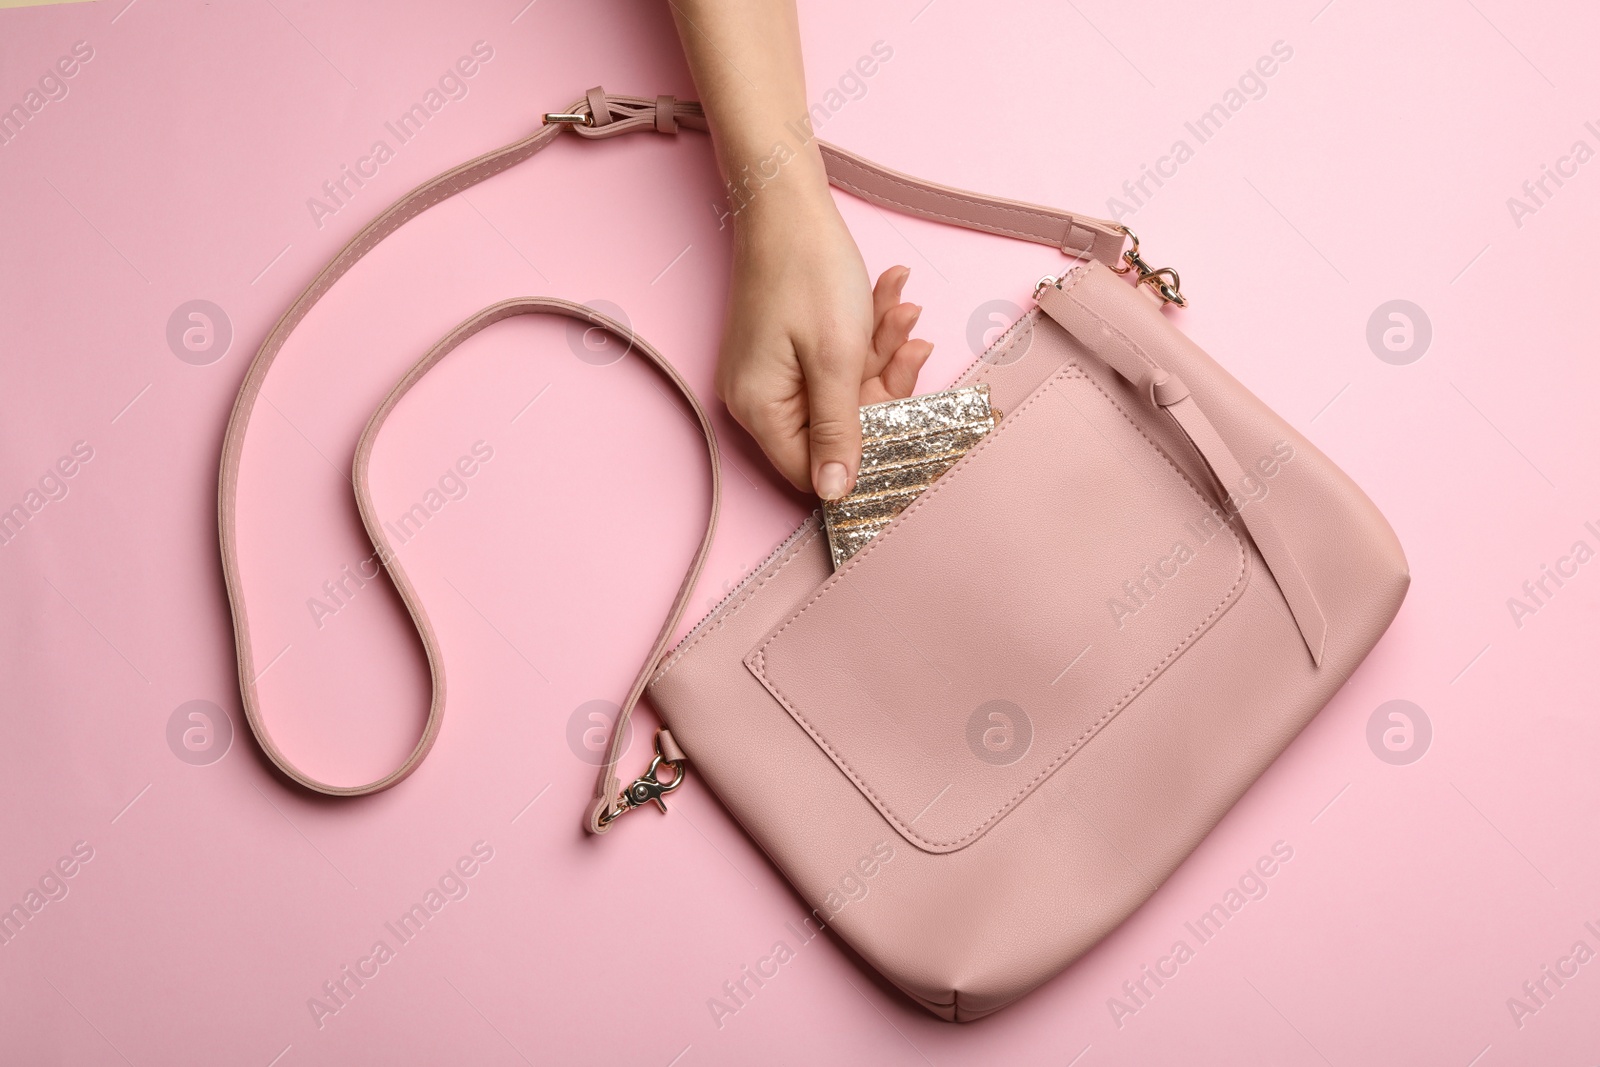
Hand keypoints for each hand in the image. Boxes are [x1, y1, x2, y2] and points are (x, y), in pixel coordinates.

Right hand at [714, 182, 933, 498]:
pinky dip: (864, 335)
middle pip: (835, 428)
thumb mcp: (836, 359)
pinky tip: (886, 297)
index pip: (812, 470)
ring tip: (900, 307)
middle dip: (882, 384)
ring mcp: (771, 372)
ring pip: (843, 389)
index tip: (906, 424)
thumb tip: (835, 494)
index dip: (862, 455)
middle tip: (914, 342)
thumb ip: (838, 431)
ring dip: (881, 351)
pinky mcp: (785, 349)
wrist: (788, 203)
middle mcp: (758, 398)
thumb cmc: (808, 272)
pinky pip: (833, 361)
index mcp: (761, 409)